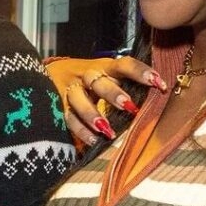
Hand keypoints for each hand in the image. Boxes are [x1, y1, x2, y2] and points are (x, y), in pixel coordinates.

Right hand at [46, 55, 162, 144]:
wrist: (46, 72)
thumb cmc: (86, 78)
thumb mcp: (104, 73)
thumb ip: (124, 82)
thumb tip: (156, 93)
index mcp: (102, 66)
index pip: (123, 65)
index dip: (141, 72)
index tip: (159, 84)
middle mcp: (85, 76)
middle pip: (98, 82)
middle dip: (113, 94)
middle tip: (129, 107)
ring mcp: (69, 90)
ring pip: (78, 99)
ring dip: (92, 114)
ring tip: (107, 130)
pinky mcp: (57, 104)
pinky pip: (68, 117)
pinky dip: (80, 130)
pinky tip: (93, 140)